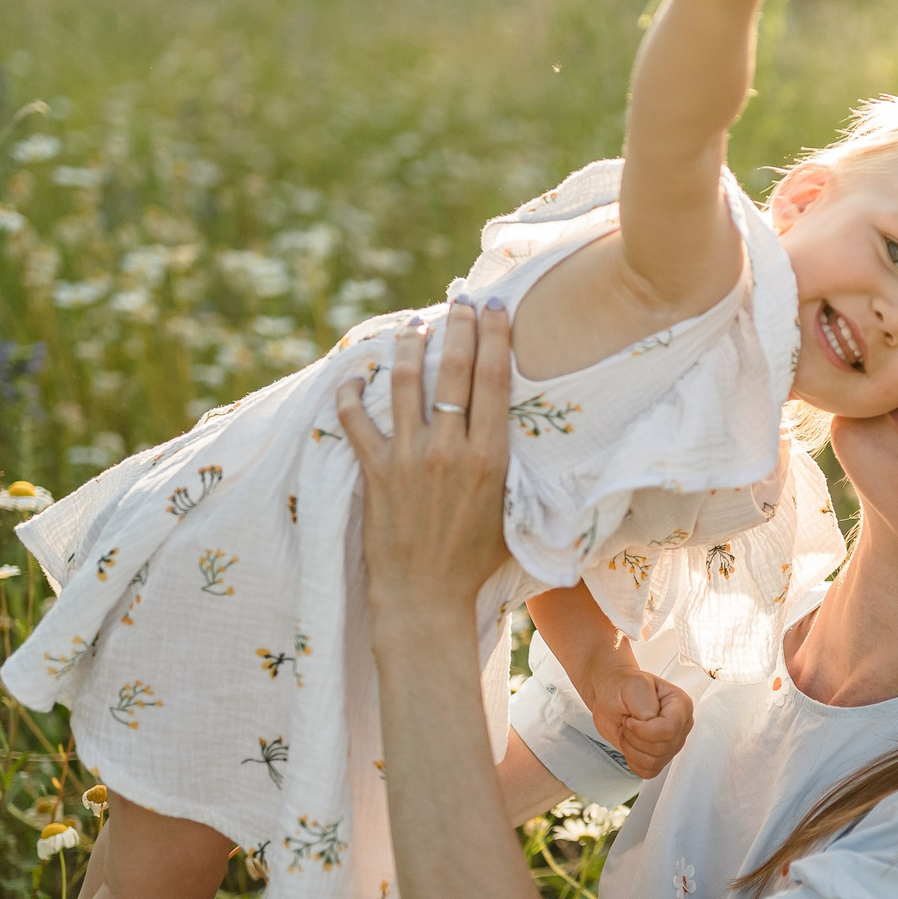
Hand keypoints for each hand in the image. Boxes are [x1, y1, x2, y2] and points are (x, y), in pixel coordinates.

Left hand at [336, 303, 514, 612]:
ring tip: (413, 325)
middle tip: (459, 300)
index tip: (496, 308)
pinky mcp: (374, 472)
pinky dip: (352, 394)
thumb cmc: (476, 563)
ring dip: (409, 347)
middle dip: (458, 328)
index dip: (495, 338)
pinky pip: (356, 420)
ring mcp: (408, 458)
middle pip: (454, 372)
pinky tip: (356, 375)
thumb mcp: (514, 515)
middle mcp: (449, 450)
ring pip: (405, 384)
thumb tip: (545, 446)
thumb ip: (520, 475)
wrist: (425, 598)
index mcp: (490, 458)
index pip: (494, 382)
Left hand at [589, 665, 694, 779]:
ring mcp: (671, 743)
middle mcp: (680, 726)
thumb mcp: (634, 685)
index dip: (645, 730)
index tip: (630, 720)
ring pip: (654, 762)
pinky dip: (633, 761)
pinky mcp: (659, 756)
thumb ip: (646, 706)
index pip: (670, 730)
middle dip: (635, 738)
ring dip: (632, 749)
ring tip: (628, 731)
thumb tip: (651, 725)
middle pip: (661, 748)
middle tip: (628, 722)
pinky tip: (631, 744)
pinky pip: (649, 771)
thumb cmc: (622, 686)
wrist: (611, 695)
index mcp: (681, 705)